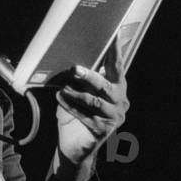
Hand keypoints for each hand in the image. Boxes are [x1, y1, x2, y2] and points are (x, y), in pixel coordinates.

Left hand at [53, 35, 129, 180]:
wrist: (73, 145)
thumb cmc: (76, 114)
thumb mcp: (78, 92)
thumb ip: (80, 79)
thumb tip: (71, 61)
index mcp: (117, 87)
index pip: (117, 66)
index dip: (115, 51)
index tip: (113, 34)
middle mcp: (120, 101)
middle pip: (107, 85)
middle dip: (91, 76)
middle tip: (75, 68)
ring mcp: (114, 116)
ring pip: (95, 101)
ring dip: (77, 93)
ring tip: (62, 88)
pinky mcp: (104, 130)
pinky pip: (86, 115)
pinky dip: (71, 107)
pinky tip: (60, 99)